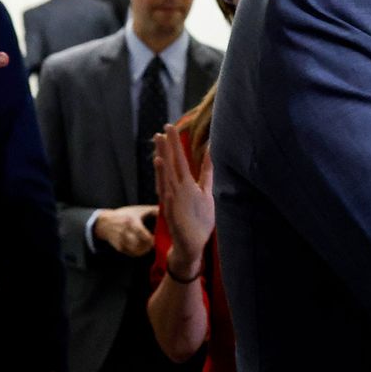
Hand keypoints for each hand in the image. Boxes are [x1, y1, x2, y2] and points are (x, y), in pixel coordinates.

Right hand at [94, 205, 157, 257]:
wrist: (105, 223)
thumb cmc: (125, 215)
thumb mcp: (138, 210)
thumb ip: (154, 211)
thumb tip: (169, 211)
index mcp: (131, 222)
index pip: (145, 236)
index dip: (154, 239)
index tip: (159, 237)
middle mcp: (125, 234)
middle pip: (142, 246)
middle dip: (151, 245)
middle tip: (158, 243)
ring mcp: (122, 242)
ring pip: (139, 252)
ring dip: (147, 250)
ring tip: (152, 244)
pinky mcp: (120, 249)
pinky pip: (134, 254)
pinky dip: (140, 252)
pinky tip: (144, 247)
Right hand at [154, 125, 213, 276]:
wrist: (193, 244)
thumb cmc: (198, 217)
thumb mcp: (205, 191)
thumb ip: (207, 172)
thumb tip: (211, 151)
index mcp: (184, 184)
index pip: (177, 160)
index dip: (174, 145)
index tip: (169, 128)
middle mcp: (176, 191)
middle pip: (170, 168)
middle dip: (166, 152)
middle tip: (160, 133)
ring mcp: (174, 204)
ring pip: (166, 185)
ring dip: (162, 173)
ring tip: (159, 157)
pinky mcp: (174, 218)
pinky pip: (170, 208)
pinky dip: (167, 199)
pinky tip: (166, 190)